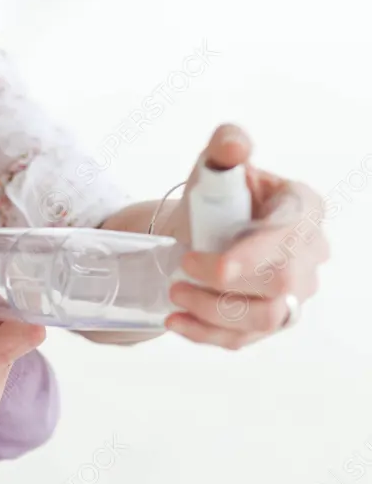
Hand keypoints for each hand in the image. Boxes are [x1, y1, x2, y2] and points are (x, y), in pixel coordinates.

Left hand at [163, 124, 329, 348]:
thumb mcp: (215, 165)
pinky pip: (244, 338)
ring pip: (266, 317)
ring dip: (213, 312)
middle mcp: (309, 254)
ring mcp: (295, 293)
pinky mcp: (272, 320)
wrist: (202, 233)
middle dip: (226, 284)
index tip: (212, 264)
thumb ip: (225, 146)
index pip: (291, 237)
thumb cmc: (215, 198)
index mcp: (302, 209)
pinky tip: (175, 320)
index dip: (255, 255)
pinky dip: (205, 334)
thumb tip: (233, 145)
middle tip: (181, 269)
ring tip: (174, 293)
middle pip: (282, 284)